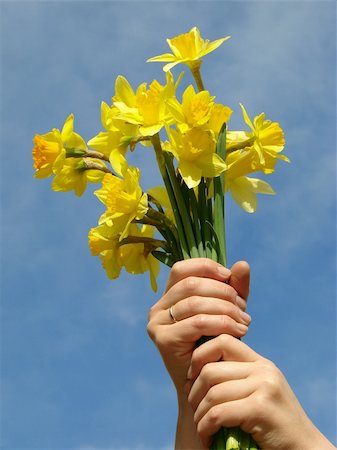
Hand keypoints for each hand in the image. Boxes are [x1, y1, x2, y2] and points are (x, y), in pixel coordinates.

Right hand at [147, 258, 250, 394]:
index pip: (182, 268)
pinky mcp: (164, 339)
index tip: (229, 276)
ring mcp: (157, 323)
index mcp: (169, 296)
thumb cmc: (217, 344)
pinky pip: (197, 322)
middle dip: (223, 292)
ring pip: (195, 302)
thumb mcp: (228, 311)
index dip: (206, 267)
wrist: (208, 385)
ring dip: (226, 309)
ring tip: (245, 322)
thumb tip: (242, 264)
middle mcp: (157, 307)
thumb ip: (235, 288)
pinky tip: (239, 332)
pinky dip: (222, 324)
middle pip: (192, 284)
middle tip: (244, 309)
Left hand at [186, 334, 335, 449]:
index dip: (200, 355)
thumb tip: (198, 368)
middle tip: (193, 407)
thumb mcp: (259, 391)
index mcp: (261, 363)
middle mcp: (263, 370)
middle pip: (211, 370)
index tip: (193, 376)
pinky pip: (218, 413)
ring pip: (212, 393)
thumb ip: (238, 377)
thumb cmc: (274, 424)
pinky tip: (207, 436)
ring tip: (201, 426)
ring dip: (200, 414)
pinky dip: (206, 427)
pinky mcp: (260, 408)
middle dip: (195, 390)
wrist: (303, 449)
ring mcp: (263, 387)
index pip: (223, 341)